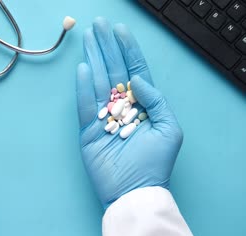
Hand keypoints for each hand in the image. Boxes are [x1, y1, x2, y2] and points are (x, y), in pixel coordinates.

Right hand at [76, 17, 183, 208]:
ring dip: (94, 59)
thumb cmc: (155, 164)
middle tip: (99, 26)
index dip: (127, 51)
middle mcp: (122, 107)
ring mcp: (103, 117)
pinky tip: (84, 68)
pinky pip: (85, 104)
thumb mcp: (169, 130)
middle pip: (113, 71)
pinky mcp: (88, 130)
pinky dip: (83, 87)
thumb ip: (157, 101)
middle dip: (106, 48)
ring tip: (89, 38)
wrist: (134, 192)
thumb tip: (138, 80)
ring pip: (98, 82)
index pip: (134, 72)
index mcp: (142, 106)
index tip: (120, 31)